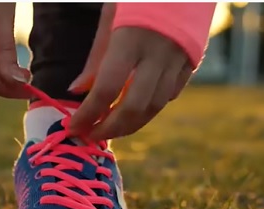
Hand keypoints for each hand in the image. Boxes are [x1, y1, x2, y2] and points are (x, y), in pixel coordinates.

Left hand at [68, 3, 192, 140]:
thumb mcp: (111, 17)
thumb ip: (95, 57)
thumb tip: (77, 90)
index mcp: (131, 39)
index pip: (107, 88)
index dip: (88, 113)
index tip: (74, 127)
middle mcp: (157, 55)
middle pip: (134, 107)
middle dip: (110, 128)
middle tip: (92, 135)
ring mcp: (177, 62)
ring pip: (154, 108)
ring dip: (130, 125)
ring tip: (111, 129)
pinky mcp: (189, 66)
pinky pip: (169, 96)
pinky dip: (150, 109)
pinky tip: (135, 111)